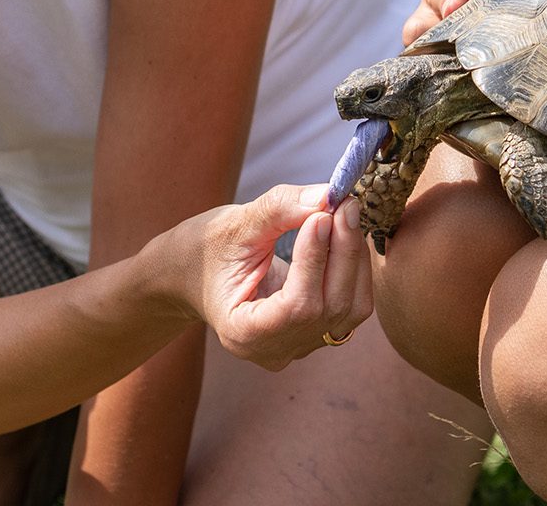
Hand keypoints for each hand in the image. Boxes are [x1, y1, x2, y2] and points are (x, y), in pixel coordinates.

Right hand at [183, 184, 372, 370]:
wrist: (191, 273)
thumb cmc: (203, 250)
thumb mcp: (233, 224)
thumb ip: (280, 209)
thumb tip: (328, 196)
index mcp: (243, 333)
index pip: (296, 307)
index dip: (315, 260)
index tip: (321, 215)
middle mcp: (276, 350)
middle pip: (331, 307)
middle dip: (343, 251)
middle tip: (343, 203)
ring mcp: (299, 345)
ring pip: (351, 308)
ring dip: (355, 257)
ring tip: (345, 213)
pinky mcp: (316, 331)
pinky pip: (352, 304)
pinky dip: (355, 268)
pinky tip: (346, 236)